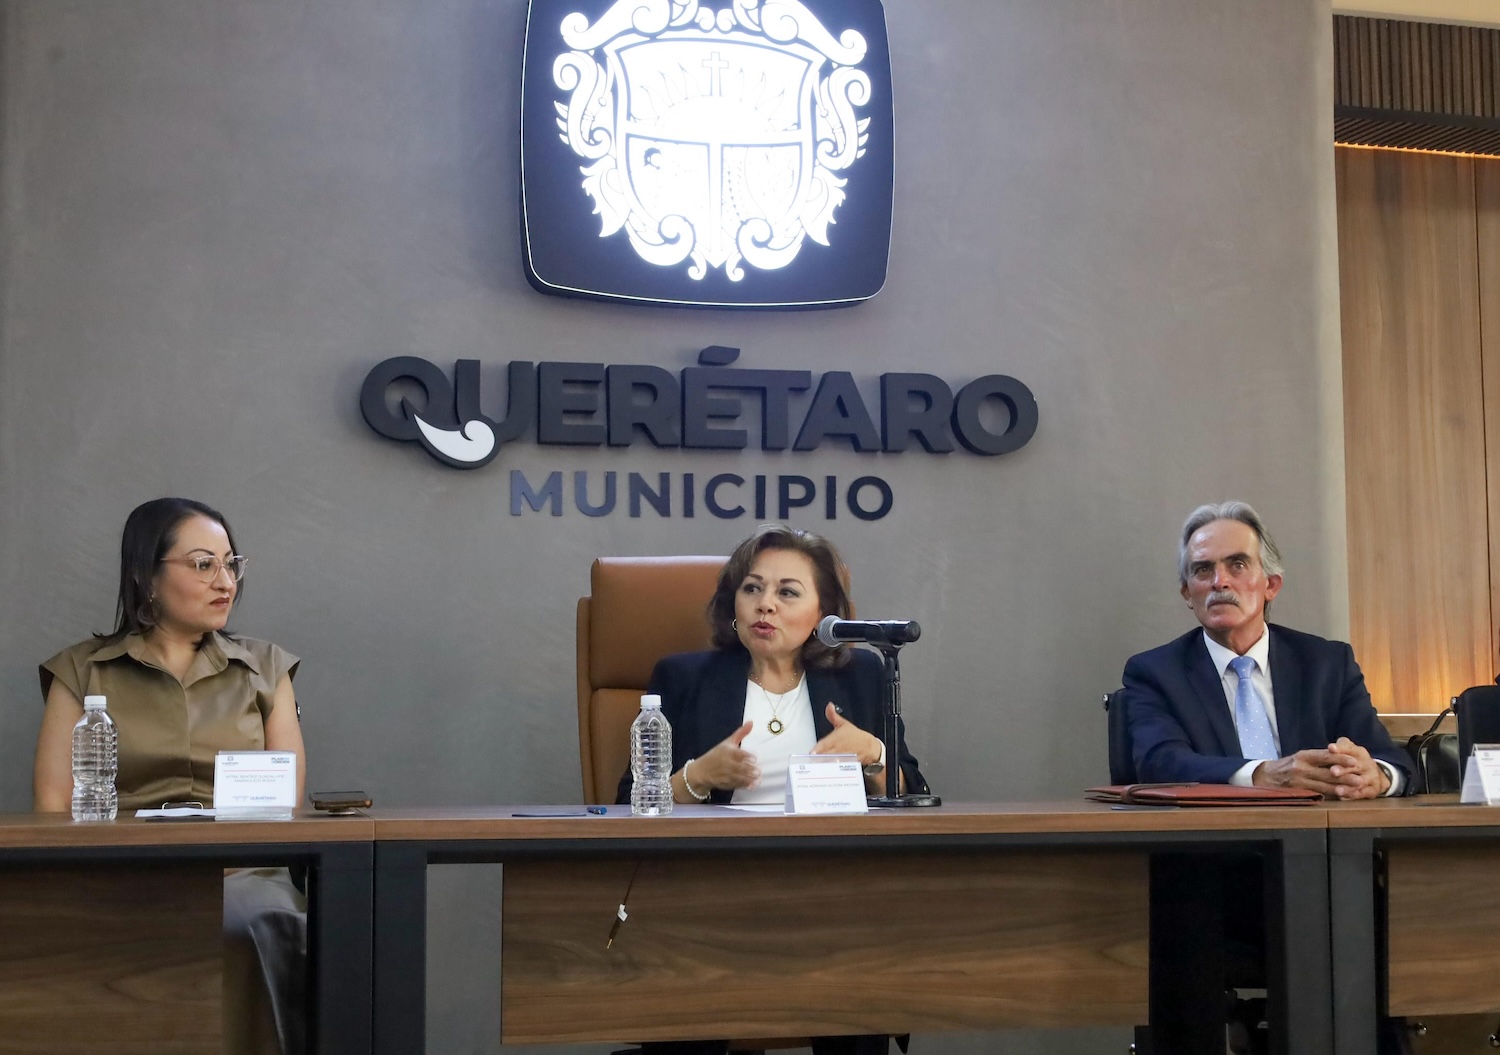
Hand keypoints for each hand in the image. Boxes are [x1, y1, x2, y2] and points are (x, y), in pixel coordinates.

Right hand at [685, 720, 758, 790]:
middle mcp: (725, 763)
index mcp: (726, 751)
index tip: (754, 758)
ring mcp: (724, 774)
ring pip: (737, 777)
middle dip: (748, 770)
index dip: (746, 756)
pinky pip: (735, 785)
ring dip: (747, 779)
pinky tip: (751, 786)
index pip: (736, 754)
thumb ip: (741, 733)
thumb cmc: (717, 754)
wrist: (701, 770)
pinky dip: (743, 786)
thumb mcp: (727, 742)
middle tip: (758, 771)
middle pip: (737, 767)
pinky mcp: (725, 783)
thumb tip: (751, 722)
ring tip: (758, 779)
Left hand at [813, 703, 881, 765]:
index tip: (812, 753)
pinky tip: (826, 771)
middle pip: (825, 754)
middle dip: (818, 758)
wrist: (869, 747)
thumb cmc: (855, 736)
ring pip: (830, 762)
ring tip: (816, 767)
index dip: (818, 749)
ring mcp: (842, 757)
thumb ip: (833, 716)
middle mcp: (838, 748)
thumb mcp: (844, 724)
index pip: (825, 744)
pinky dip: (832, 769)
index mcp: (836, 738)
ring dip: (824, 764)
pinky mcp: (846, 764)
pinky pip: (838, 768)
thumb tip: (829, 706)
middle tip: (810, 761)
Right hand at [1252, 740, 1387, 798]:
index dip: (1341, 759)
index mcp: (1303, 756)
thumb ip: (1317, 758)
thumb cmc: (1286, 766)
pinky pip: (1317, 795)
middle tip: (1361, 779)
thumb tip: (1339, 757)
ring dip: (1340, 789)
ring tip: (1354, 790)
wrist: (1264, 777)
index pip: (1325, 756)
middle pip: (1326, 773)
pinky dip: (1330, 797)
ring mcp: (1298, 781)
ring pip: (1323, 786)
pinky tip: (1340, 798)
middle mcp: (1300, 768)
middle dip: (1345, 777)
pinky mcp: (1297, 792)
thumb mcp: (1300, 758)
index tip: (1355, 761)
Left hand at [1324, 737, 1387, 799]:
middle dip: (1343, 769)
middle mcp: (1367, 764)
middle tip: (1333, 771)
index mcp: (1359, 752)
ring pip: (1359, 782)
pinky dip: (1352, 796)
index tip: (1330, 748)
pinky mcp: (1373, 790)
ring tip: (1338, 790)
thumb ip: (1340, 748)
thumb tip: (1330, 748)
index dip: (1340, 748)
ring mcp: (1371, 777)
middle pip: (1355, 766)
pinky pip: (1362, 794)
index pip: (1349, 748)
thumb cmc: (1353, 761)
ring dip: (1348, 787)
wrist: (1375, 774)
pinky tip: (1342, 798)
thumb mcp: (1349, 751)